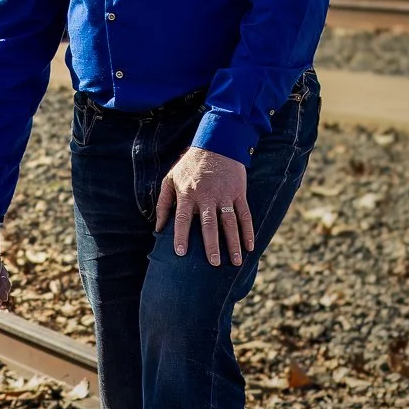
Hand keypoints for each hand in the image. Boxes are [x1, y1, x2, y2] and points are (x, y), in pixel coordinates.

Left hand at [154, 146, 253, 265]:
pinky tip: (250, 247)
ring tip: (235, 261)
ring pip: (229, 223)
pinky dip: (248, 231)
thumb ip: (164, 203)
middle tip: (213, 263)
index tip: (180, 253)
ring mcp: (224, 195)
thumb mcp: (170, 179)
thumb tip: (158, 228)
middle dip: (211, 245)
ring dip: (233, 243)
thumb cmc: (189, 166)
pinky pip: (245, 215)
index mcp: (187, 193)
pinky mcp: (238, 193)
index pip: (182, 218)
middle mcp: (206, 196)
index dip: (181, 236)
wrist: (215, 145)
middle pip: (209, 224)